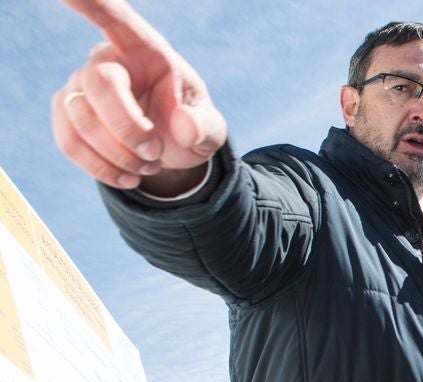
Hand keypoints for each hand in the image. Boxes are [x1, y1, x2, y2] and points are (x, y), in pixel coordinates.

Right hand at [52, 0, 227, 190]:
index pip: (115, 18)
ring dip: (118, 155)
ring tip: (149, 167)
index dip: (91, 2)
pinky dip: (101, 168)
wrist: (170, 150)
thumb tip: (185, 128)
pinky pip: (69, 142)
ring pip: (81, 119)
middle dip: (129, 129)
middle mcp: (107, 60)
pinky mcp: (67, 113)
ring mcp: (81, 85)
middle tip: (156, 155)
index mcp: (146, 51)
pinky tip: (127, 177)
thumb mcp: (210, 129)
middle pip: (99, 84)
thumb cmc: (189, 126)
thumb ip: (204, 127)